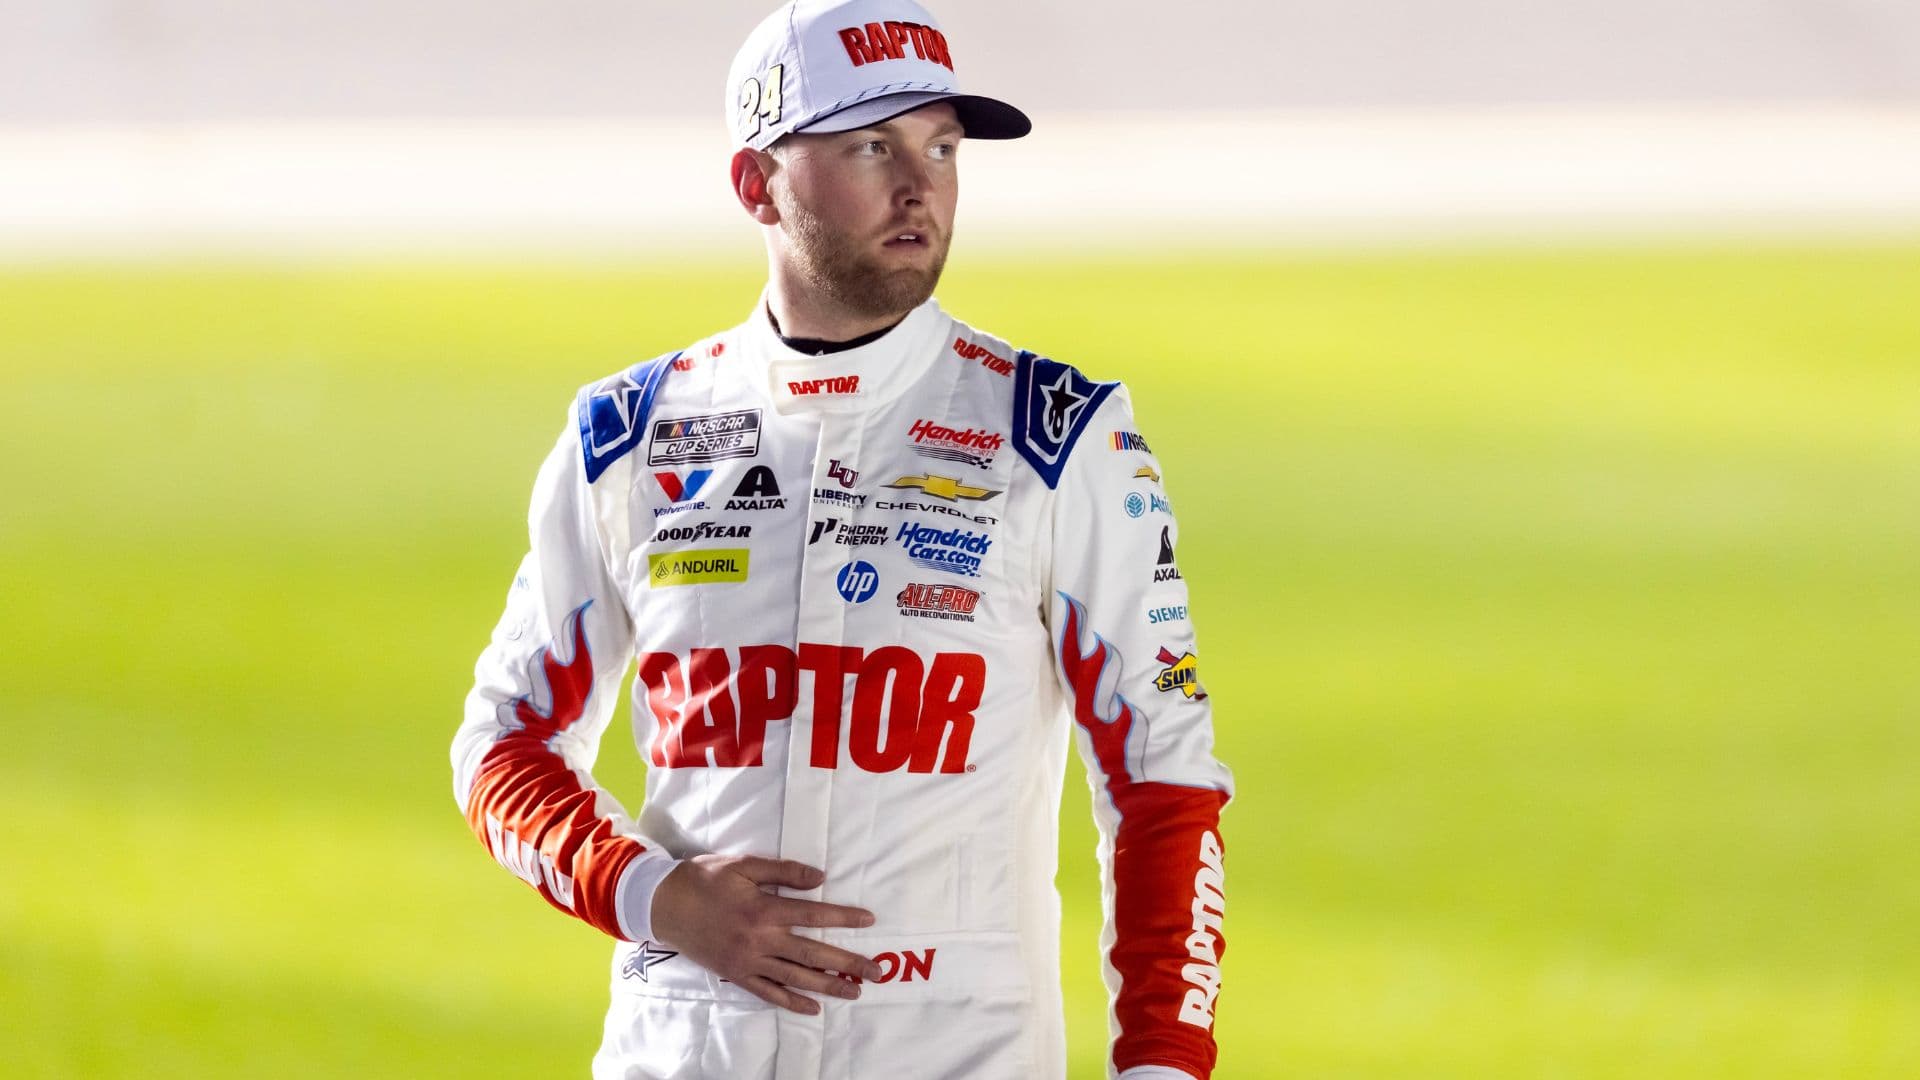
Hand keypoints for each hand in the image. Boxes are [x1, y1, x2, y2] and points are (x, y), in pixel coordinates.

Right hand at [650, 854, 881, 1013]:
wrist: (662, 906)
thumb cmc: (703, 880)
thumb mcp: (742, 865)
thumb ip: (783, 871)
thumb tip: (820, 877)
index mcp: (764, 909)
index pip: (814, 914)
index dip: (843, 917)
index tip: (869, 920)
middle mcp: (760, 939)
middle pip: (812, 953)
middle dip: (847, 963)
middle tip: (876, 971)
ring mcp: (748, 961)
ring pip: (795, 977)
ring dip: (828, 986)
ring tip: (854, 992)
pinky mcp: (736, 974)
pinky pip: (768, 992)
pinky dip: (791, 1001)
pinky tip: (813, 1008)